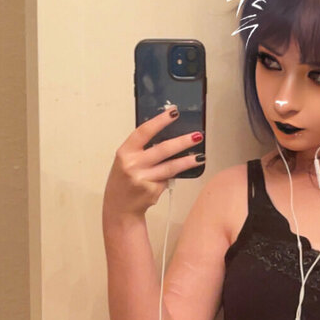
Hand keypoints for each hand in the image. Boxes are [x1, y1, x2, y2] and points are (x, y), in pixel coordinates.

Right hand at [102, 106, 203, 225]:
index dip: (160, 121)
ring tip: (200, 157)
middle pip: (162, 149)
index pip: (144, 131)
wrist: (119, 207)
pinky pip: (167, 179)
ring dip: (187, 161)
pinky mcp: (152, 191)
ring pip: (170, 167)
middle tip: (197, 136)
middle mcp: (133, 165)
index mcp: (125, 152)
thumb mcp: (126, 160)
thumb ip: (142, 149)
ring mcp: (143, 179)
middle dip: (182, 142)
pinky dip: (172, 176)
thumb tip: (168, 136)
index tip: (173, 112)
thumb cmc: (124, 180)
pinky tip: (174, 176)